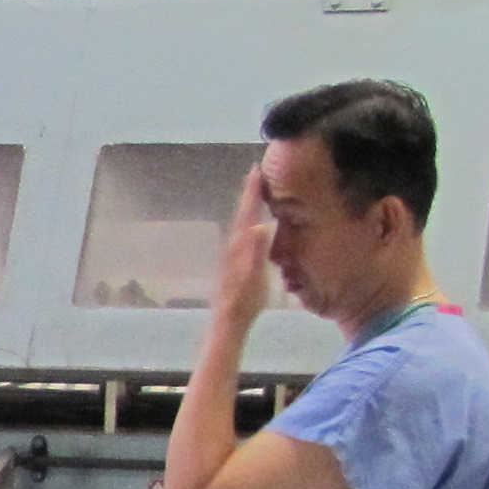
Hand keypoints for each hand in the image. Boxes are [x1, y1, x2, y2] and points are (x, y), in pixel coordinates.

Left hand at [213, 156, 276, 329]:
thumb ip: (256, 252)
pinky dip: (248, 220)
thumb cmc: (245, 299)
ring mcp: (232, 252)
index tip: (256, 169)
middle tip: (255, 172)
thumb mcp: (255, 275)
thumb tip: (259, 228)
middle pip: (242, 212)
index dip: (252, 191)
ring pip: (242, 221)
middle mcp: (234, 244)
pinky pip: (243, 232)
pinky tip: (252, 223)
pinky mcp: (234, 261)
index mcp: (240, 244)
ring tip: (255, 190)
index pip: (248, 211)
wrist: (229, 318)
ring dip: (248, 204)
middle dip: (249, 192)